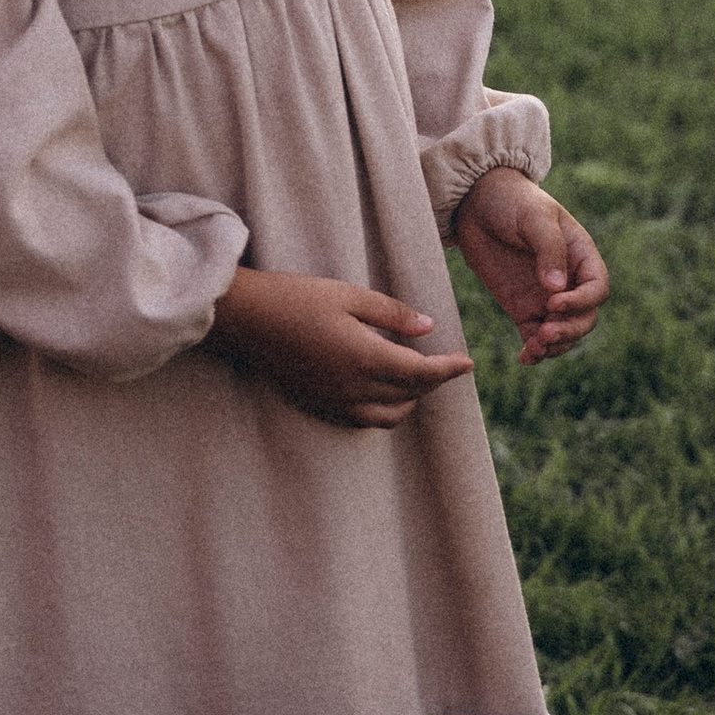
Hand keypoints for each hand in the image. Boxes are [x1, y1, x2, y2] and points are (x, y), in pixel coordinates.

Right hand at [204, 266, 474, 426]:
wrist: (245, 319)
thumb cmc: (297, 298)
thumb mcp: (349, 295)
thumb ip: (392, 314)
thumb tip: (429, 327)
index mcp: (365, 358)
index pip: (422, 374)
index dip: (449, 370)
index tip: (469, 363)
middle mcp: (352, 387)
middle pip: (409, 395)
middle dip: (432, 381)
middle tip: (444, 361)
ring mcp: (333, 400)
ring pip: (388, 415)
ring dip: (409, 400)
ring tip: (415, 376)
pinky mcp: (318, 404)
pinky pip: (362, 420)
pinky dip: (384, 410)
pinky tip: (383, 390)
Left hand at [452, 168, 609, 365]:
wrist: (476, 203)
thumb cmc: (513, 201)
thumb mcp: (534, 217)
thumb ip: (549, 250)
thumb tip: (557, 288)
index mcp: (581, 256)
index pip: (597, 289)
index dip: (582, 302)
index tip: (553, 301)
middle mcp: (569, 280)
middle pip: (584, 318)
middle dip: (569, 330)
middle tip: (545, 333)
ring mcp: (546, 297)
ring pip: (563, 332)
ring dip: (554, 345)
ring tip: (533, 348)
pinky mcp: (523, 308)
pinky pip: (536, 336)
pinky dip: (535, 350)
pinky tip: (525, 357)